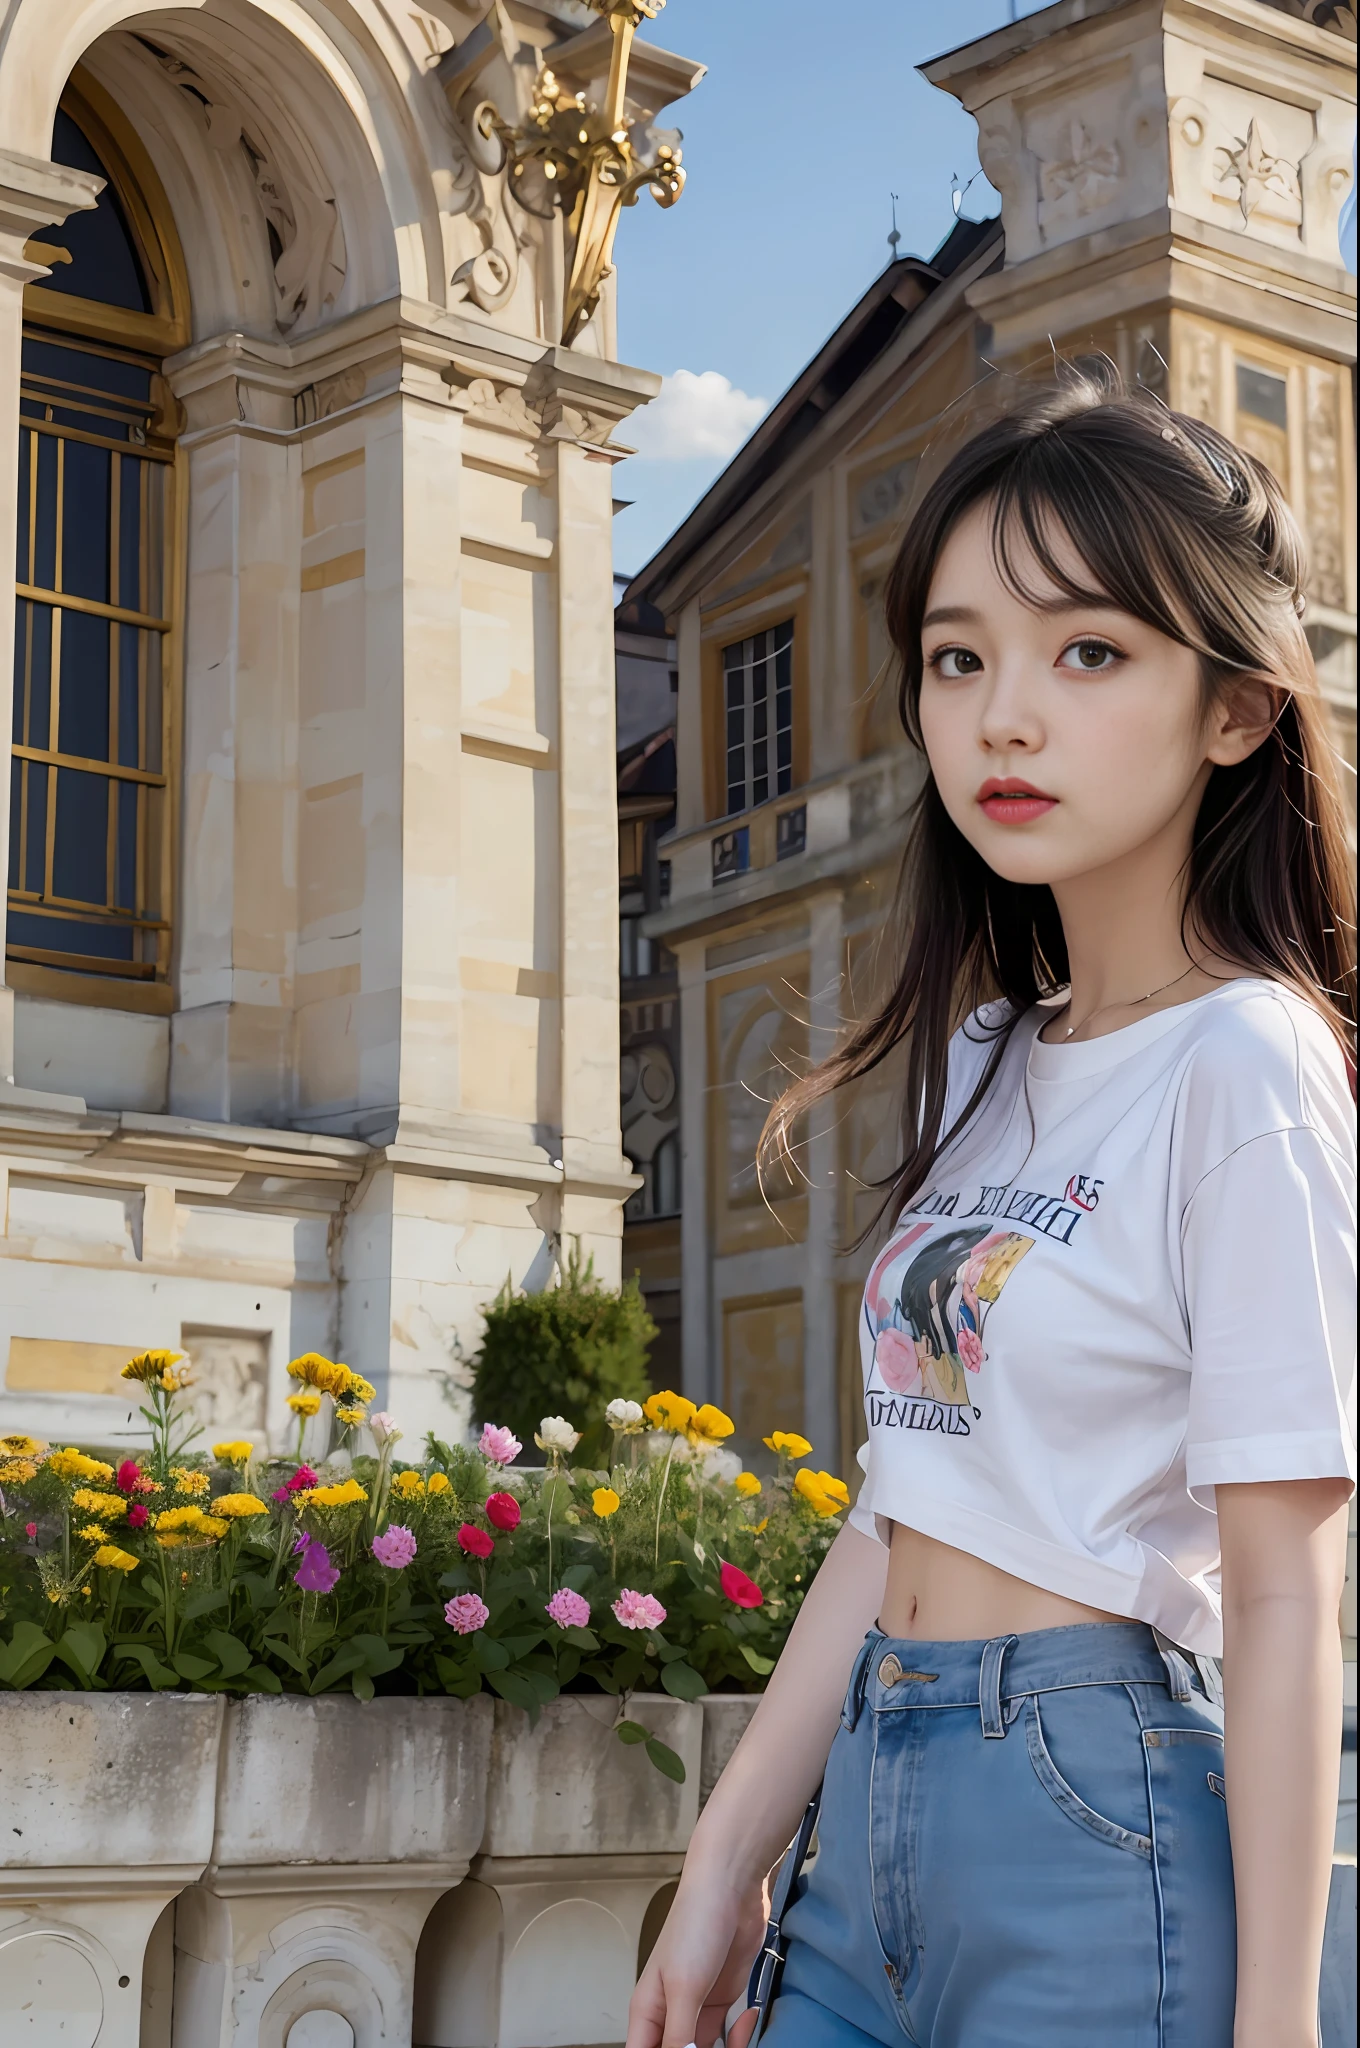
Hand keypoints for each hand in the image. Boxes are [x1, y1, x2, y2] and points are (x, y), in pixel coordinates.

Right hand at [626, 1870, 767, 2047]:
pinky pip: (727, 2038)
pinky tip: (748, 2018)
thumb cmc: (695, 1923)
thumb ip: (678, 2034)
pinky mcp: (722, 2001)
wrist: (731, 1887)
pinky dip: (739, 2039)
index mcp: (647, 2012)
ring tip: (738, 2040)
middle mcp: (669, 2014)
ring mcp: (697, 2009)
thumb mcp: (684, 1985)